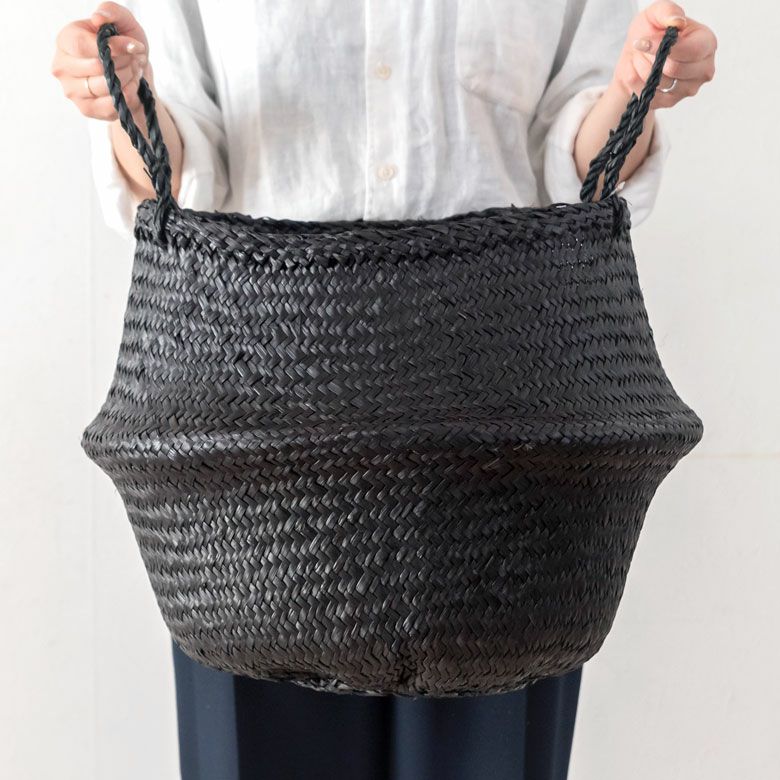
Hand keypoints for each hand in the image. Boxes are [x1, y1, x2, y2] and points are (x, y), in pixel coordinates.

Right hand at [51, 1, 151, 120]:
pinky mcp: (86, 109)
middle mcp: (62, 66)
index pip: (84, 45)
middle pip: (98, 67)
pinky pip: (112, 105)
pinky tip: (130, 85)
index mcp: (65, 40)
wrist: (133, 73)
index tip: (133, 46)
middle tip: (134, 59)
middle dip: (125, 63)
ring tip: (133, 70)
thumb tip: (98, 18)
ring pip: (107, 87)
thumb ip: (111, 11)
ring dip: (128, 78)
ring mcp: (72, 91)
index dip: (112, 47)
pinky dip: (128, 95)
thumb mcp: (122, 22)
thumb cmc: (123, 45)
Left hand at [612, 1, 717, 108]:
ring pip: (659, 83)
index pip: (689, 51)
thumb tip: (676, 22)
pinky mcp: (672, 102)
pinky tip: (634, 71)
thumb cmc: (652, 30)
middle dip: (650, 58)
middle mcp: (704, 68)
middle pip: (673, 69)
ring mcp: (690, 88)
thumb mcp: (658, 12)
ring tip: (639, 57)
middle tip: (640, 47)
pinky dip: (636, 84)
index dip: (661, 47)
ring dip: (641, 68)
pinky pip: (650, 97)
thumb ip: (668, 11)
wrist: (637, 53)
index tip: (641, 41)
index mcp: (707, 43)